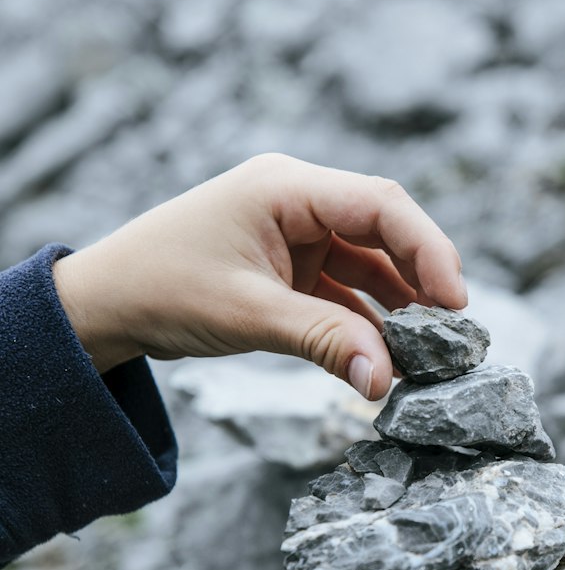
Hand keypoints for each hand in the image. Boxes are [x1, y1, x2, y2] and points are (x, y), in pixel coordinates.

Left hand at [51, 154, 466, 399]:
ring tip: (428, 355)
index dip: (429, 250)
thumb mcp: (247, 316)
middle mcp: (297, 201)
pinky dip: (366, 321)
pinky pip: (344, 290)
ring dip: (398, 308)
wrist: (102, 305)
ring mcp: (295, 234)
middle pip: (385, 232)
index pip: (381, 206)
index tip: (457, 303)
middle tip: (454, 335)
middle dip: (422, 282)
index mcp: (286, 187)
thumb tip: (384, 382)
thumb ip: (323, 343)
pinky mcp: (289, 267)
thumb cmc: (161, 289)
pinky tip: (387, 356)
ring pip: (369, 265)